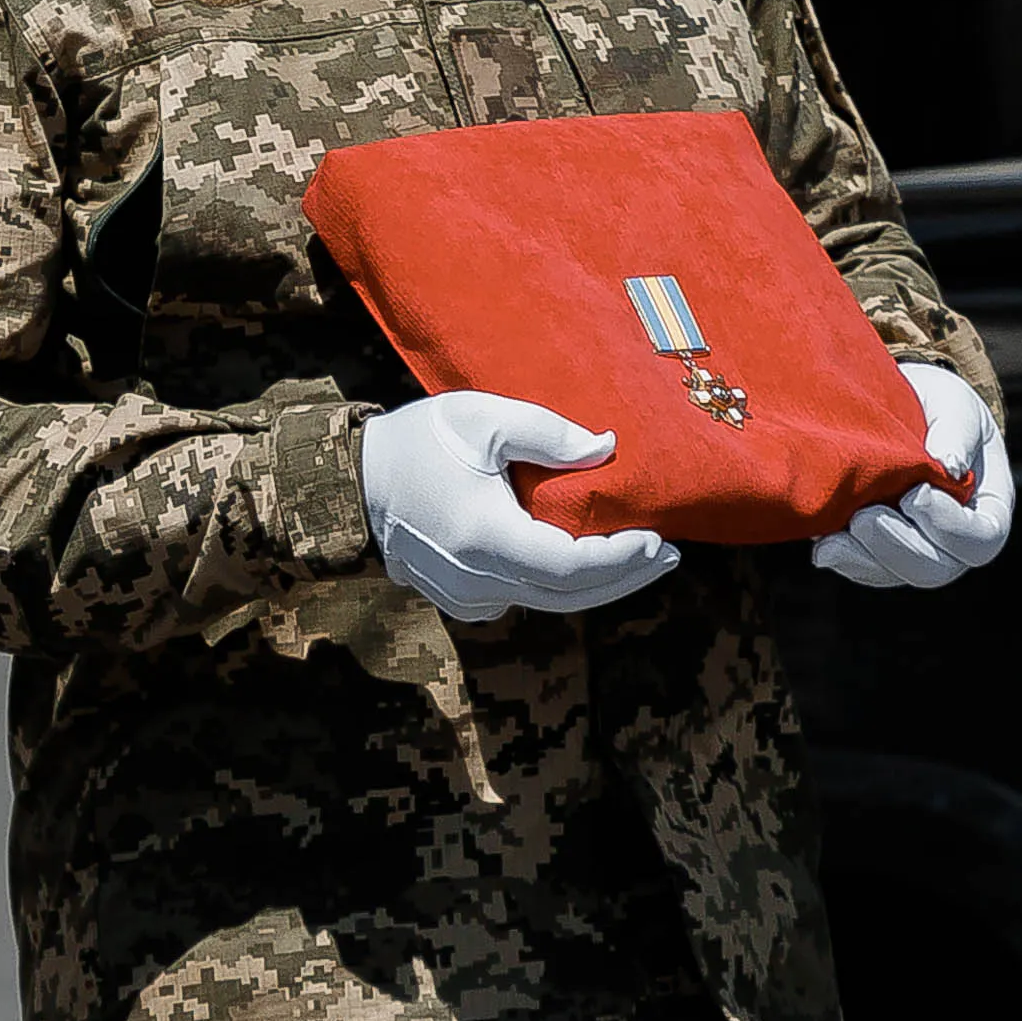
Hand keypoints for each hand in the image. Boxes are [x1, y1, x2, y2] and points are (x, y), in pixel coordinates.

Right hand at [358, 394, 685, 624]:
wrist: (349, 485)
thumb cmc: (415, 443)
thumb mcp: (481, 418)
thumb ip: (548, 433)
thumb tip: (606, 450)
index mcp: (484, 538)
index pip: (570, 565)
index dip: (621, 560)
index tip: (660, 540)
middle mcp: (478, 581)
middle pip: (570, 595)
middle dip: (626, 577)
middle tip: (672, 555)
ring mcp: (467, 597)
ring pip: (550, 602)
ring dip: (599, 585)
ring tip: (643, 560)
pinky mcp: (460, 601)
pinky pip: (524, 599)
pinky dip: (562, 586)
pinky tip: (589, 566)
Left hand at [813, 363, 1018, 590]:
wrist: (894, 406)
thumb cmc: (933, 406)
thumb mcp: (953, 403)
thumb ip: (957, 430)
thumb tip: (949, 465)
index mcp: (986, 507)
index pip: (982, 538)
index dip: (949, 527)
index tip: (915, 495)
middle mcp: (955, 538)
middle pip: (936, 568)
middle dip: (897, 547)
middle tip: (863, 518)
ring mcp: (915, 548)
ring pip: (895, 574)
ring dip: (863, 559)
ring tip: (833, 538)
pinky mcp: (876, 550)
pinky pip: (864, 569)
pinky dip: (843, 559)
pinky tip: (823, 543)